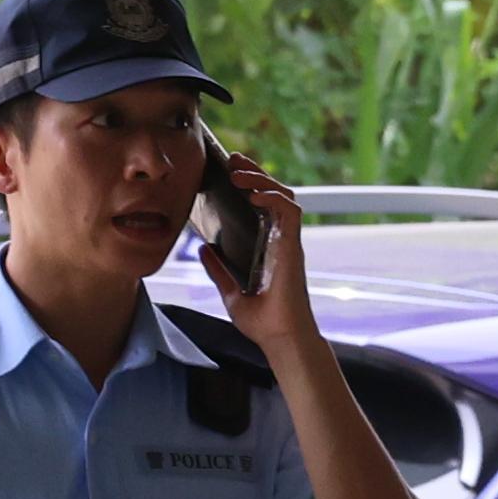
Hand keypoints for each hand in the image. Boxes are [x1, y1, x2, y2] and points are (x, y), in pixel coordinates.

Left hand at [213, 152, 313, 348]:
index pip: (263, 205)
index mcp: (269, 247)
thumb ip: (219, 270)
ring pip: (284, 196)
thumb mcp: (230, 292)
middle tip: (232, 159)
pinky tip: (254, 194)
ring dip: (262, 179)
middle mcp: (281, 240)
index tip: (229, 170)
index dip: (250, 184)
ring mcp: (289, 242)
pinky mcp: (293, 247)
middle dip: (255, 172)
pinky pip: (289, 212)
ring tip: (238, 171)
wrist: (279, 339)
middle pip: (274, 194)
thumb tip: (204, 249)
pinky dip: (273, 198)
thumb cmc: (262, 322)